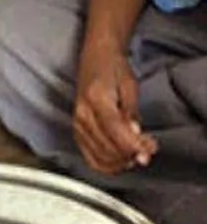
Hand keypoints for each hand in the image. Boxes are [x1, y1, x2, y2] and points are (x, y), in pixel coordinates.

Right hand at [74, 40, 157, 174]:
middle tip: (148, 151)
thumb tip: (135, 135)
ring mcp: (76, 124)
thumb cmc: (113, 69)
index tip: (146, 153)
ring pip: (99, 155)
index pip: (113, 129)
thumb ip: (131, 112)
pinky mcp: (76, 131)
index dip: (130, 145)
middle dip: (130, 154)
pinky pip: (90, 157)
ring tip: (137, 154)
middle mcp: (82, 113)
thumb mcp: (129, 86)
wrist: (95, 59)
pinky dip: (106, 165)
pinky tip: (120, 161)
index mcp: (96, 98)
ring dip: (121, 161)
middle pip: (106, 146)